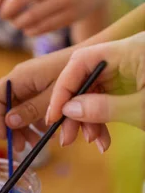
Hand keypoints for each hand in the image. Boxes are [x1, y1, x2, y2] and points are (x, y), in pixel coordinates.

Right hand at [0, 47, 70, 150]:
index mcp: (20, 77)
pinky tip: (47, 132)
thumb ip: (31, 110)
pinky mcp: (43, 88)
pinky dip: (38, 121)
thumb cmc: (77, 75)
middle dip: (14, 129)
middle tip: (22, 147)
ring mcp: (33, 84)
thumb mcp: (53, 97)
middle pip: (8, 107)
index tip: (6, 137)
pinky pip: (34, 107)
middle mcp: (23, 80)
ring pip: (21, 110)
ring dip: (27, 128)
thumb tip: (9, 121)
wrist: (98, 60)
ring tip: (36, 143)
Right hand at [47, 33, 144, 150]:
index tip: (55, 115)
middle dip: (75, 109)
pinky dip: (103, 119)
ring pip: (96, 91)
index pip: (82, 61)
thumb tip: (70, 109)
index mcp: (131, 50)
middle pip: (86, 77)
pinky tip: (104, 139)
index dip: (63, 88)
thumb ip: (103, 108)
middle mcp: (128, 55)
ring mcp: (132, 69)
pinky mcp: (135, 83)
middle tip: (68, 137)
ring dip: (89, 119)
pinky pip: (109, 98)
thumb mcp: (142, 110)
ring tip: (94, 142)